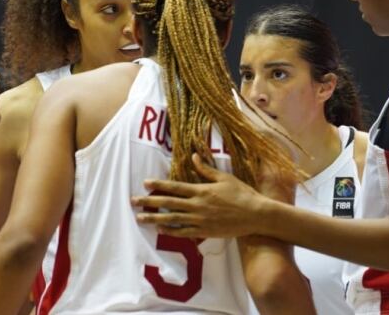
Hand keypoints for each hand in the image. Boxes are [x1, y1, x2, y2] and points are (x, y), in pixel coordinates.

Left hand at [131, 153, 264, 237]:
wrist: (256, 215)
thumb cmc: (242, 193)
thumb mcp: (224, 177)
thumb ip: (206, 169)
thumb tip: (193, 155)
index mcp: (201, 190)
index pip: (175, 187)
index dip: (158, 185)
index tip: (145, 183)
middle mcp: (197, 205)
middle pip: (168, 203)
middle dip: (149, 202)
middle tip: (133, 201)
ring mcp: (200, 220)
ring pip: (172, 219)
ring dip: (154, 219)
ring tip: (140, 218)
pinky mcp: (205, 232)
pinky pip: (184, 232)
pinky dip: (170, 231)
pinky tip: (160, 230)